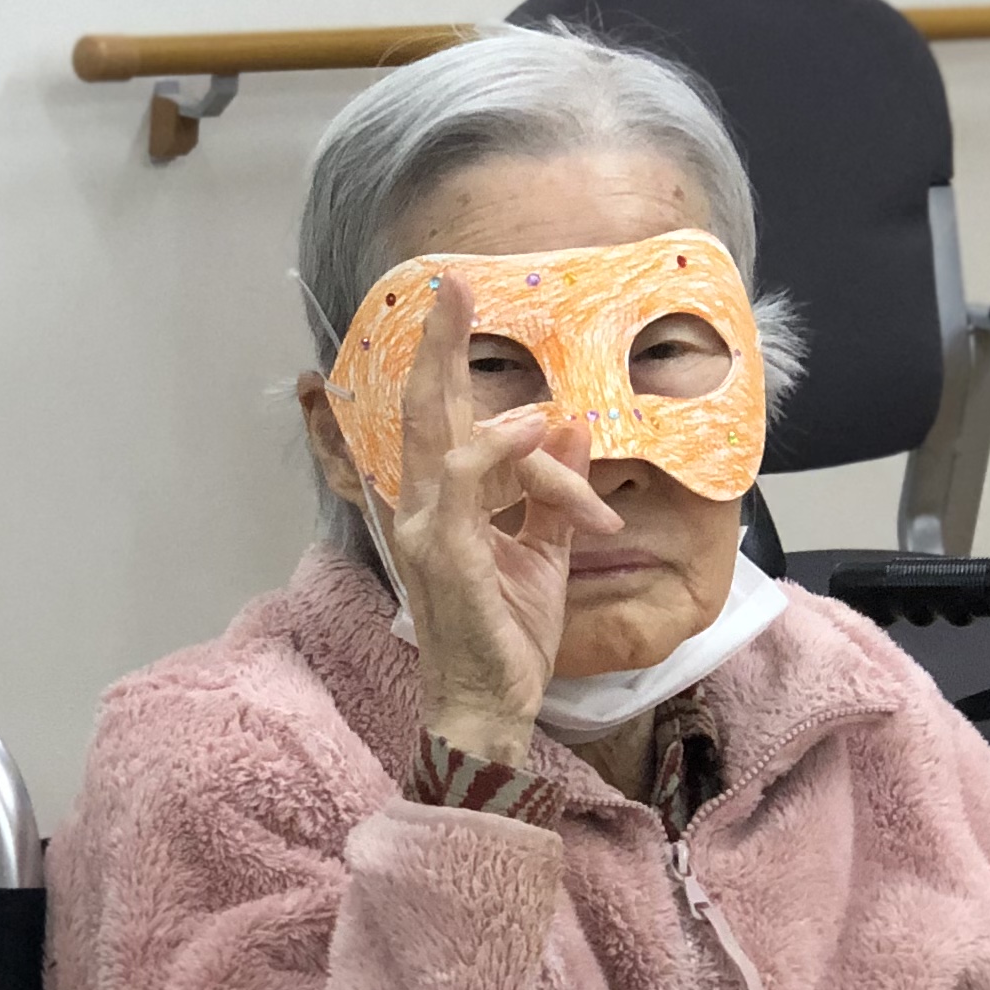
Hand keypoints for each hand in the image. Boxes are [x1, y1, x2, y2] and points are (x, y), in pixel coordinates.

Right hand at [389, 272, 622, 768]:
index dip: (441, 365)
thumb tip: (569, 426)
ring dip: (460, 375)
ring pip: (437, 431)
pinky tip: (533, 430)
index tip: (458, 311)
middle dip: (436, 344)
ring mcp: (426, 528)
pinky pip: (467, 477)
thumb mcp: (543, 551)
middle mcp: (421, 508)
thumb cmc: (507, 636)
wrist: (490, 705)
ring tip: (489, 340)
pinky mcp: (446, 550)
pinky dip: (498, 445)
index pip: (435, 422)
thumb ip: (551, 491)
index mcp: (441, 506)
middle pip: (420, 408)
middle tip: (451, 284)